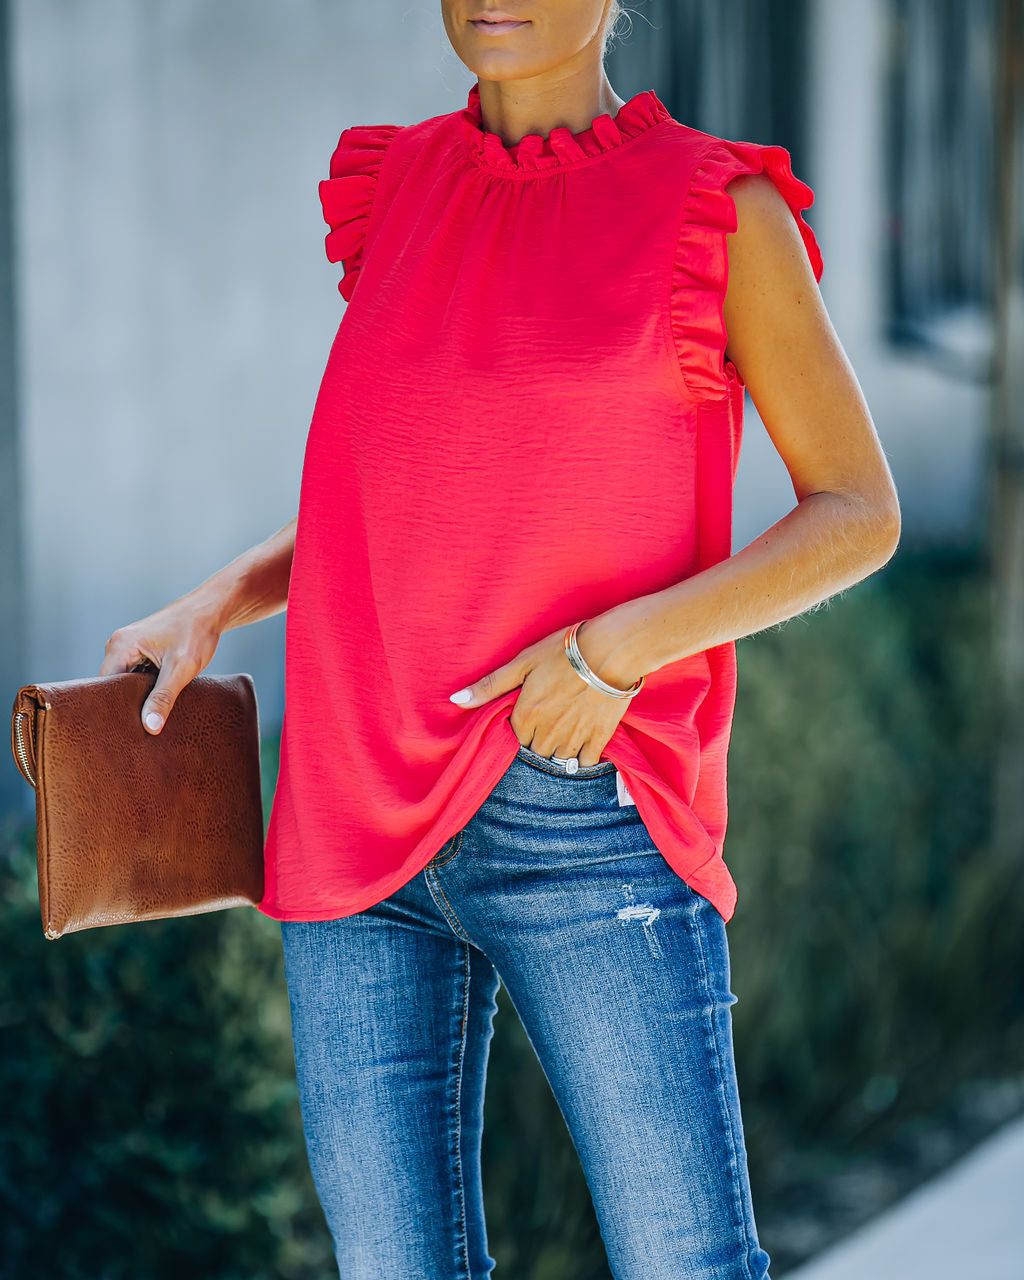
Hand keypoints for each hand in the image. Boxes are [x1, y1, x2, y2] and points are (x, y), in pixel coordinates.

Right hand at [99, 591, 226, 733]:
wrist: (211, 610)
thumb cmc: (197, 633)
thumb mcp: (182, 669)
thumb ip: (163, 697)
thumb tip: (150, 726)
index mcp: (120, 646)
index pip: (104, 687)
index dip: (116, 709)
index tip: (128, 728)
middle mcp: (118, 645)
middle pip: (113, 685)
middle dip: (128, 704)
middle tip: (143, 725)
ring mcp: (129, 647)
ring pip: (126, 681)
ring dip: (139, 695)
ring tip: (153, 713)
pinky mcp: (141, 650)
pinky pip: (136, 674)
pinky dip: (147, 686)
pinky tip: (160, 697)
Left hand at [448, 615, 644, 767]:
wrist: (611, 651)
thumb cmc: (563, 651)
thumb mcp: (522, 663)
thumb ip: (490, 685)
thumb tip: (456, 700)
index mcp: (526, 716)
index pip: (513, 739)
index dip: (519, 728)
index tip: (528, 716)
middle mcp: (547, 733)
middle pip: (535, 752)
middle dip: (537, 741)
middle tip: (547, 722)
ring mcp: (574, 738)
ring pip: (559, 759)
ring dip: (558, 750)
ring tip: (564, 730)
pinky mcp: (599, 738)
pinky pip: (586, 762)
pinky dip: (582, 757)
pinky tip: (582, 742)